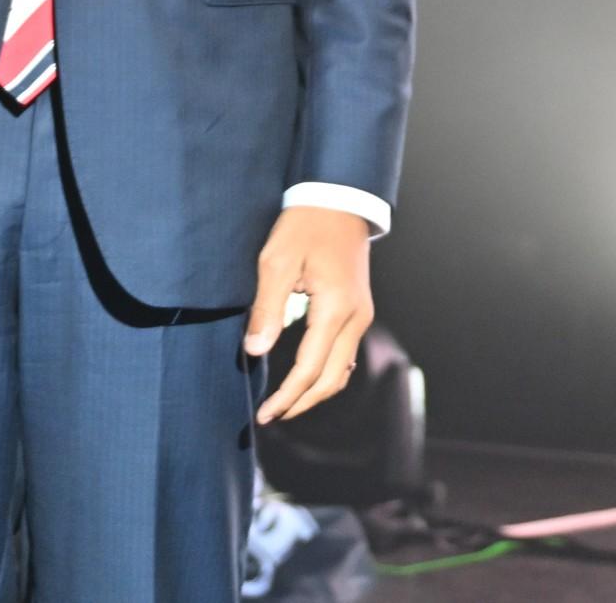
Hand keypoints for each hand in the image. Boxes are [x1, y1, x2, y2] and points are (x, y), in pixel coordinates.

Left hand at [245, 206, 374, 423]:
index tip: (264, 413)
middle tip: (272, 415)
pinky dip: (326, 373)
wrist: (338, 200)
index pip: (309, 368)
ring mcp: (362, 314)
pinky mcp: (359, 309)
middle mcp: (355, 318)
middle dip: (301, 402)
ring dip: (316, 391)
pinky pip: (346, 353)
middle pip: (331, 378)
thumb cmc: (304, 226)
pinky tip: (306, 376)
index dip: (286, 396)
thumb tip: (254, 351)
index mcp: (335, 309)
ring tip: (287, 403)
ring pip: (343, 369)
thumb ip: (266, 308)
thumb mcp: (276, 261)